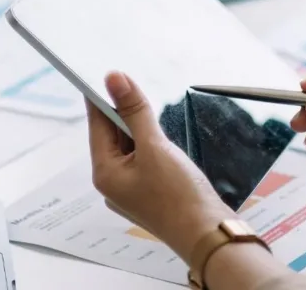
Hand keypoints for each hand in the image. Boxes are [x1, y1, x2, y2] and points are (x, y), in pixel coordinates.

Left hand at [86, 72, 235, 260]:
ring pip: (130, 147)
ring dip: (139, 126)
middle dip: (123, 111)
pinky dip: (151, 143)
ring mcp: (132, 189)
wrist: (207, 233)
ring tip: (148, 106)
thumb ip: (135, 111)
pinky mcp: (151, 192)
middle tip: (132, 83)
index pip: (97, 125)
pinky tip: (162, 137)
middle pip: (113, 136)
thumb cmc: (179, 196)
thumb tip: (114, 79)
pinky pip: (144, 159)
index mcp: (105, 173)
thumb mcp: (155, 146)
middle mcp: (114, 183)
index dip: (101, 97)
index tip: (106, 73)